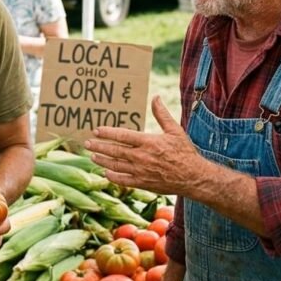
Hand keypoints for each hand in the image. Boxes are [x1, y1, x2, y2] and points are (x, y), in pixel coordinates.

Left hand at [84, 95, 202, 196]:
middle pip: (114, 151)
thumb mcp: (175, 130)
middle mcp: (141, 157)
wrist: (193, 177)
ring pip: (115, 165)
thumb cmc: (185, 152)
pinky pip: (123, 180)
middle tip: (87, 143)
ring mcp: (141, 171)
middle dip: (99, 146)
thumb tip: (156, 97)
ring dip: (102, 160)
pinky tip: (106, 172)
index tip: (96, 130)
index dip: (107, 133)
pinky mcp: (143, 183)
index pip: (122, 135)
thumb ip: (162, 114)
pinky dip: (112, 176)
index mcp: (148, 142)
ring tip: (93, 156)